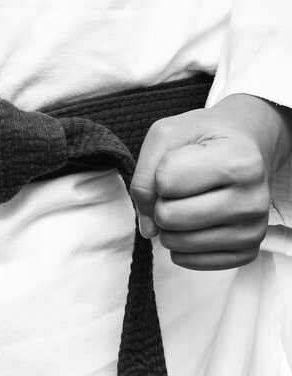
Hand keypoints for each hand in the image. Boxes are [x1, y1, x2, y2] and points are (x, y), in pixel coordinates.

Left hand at [131, 94, 291, 270]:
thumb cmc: (204, 138)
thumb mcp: (166, 135)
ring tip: (188, 202)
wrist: (247, 145)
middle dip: (161, 202)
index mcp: (238, 161)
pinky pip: (190, 261)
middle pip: (168, 217)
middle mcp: (252, 199)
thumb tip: (148, 228)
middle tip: (180, 188)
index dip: (159, 173)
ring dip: (169, 225)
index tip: (179, 161)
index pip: (165, 182)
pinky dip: (181, 245)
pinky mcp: (247, 251)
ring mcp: (253, 229)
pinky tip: (195, 223)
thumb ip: (144, 176)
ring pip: (176, 243)